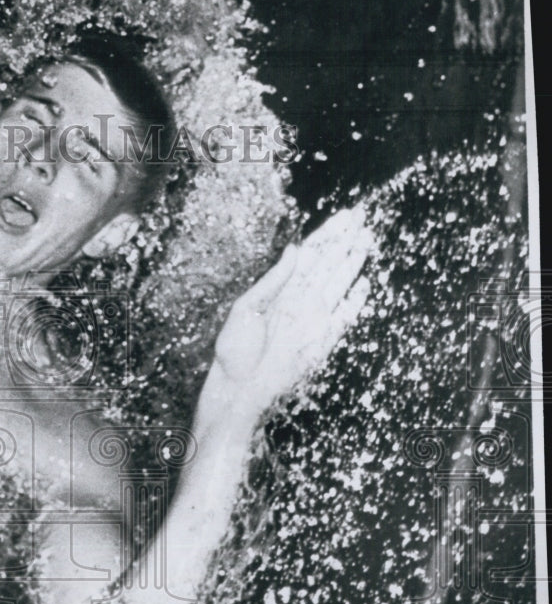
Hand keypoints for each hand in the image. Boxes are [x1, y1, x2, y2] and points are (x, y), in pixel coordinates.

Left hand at [203, 206, 373, 419]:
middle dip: (345, 240)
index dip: (327, 234)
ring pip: (340, 283)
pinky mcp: (324, 339)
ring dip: (354, 262)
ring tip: (367, 239)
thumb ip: (273, 280)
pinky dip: (356, 301)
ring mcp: (314, 317)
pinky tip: (366, 283)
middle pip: (329, 263)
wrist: (240, 387)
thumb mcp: (247, 308)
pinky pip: (345, 316)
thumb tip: (295, 248)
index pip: (310, 254)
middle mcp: (301, 299)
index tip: (345, 215)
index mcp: (282, 288)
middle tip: (362, 217)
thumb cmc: (236, 348)